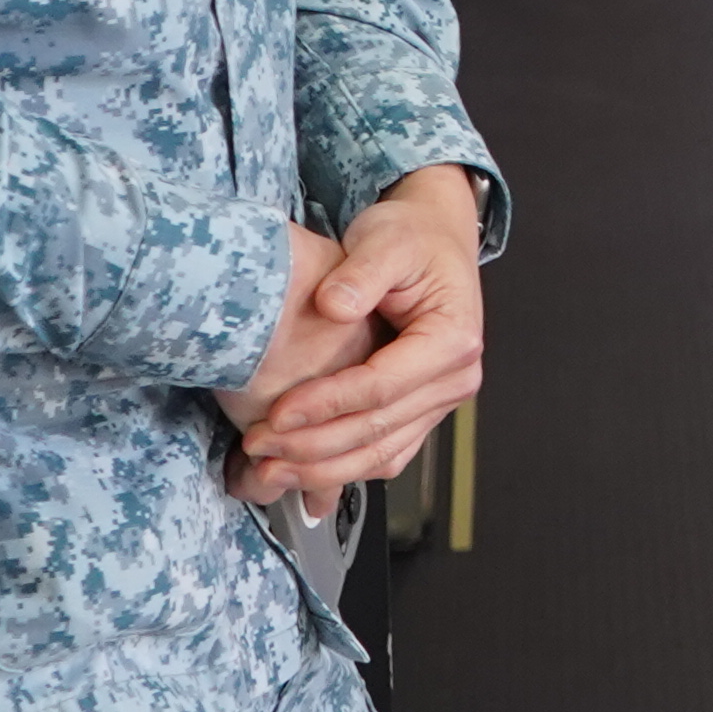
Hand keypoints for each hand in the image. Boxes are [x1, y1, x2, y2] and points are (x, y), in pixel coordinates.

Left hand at [220, 166, 484, 508]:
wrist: (433, 239)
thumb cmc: (412, 237)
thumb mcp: (386, 240)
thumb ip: (361, 272)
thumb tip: (332, 305)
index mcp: (453, 340)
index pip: (380, 386)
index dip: (325, 403)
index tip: (276, 412)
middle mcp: (454, 379)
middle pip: (378, 429)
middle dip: (312, 446)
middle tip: (258, 446)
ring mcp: (439, 401)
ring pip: (381, 454)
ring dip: (322, 470)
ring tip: (268, 471)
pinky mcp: (420, 412)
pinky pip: (384, 454)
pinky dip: (341, 470)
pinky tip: (299, 474)